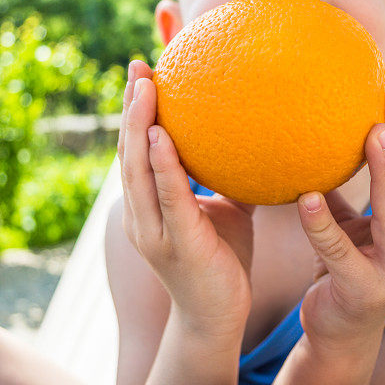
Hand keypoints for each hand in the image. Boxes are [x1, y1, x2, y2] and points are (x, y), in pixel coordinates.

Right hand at [117, 60, 255, 336]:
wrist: (218, 318)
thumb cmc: (222, 261)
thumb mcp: (227, 210)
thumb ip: (228, 177)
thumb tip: (255, 137)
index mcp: (149, 205)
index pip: (137, 150)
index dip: (136, 111)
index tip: (144, 72)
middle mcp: (141, 214)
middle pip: (128, 151)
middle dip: (131, 107)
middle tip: (139, 66)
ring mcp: (152, 230)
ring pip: (137, 170)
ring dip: (138, 125)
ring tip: (145, 86)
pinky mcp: (174, 244)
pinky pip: (167, 199)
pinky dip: (162, 165)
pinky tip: (162, 135)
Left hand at [295, 85, 384, 346]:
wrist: (339, 333)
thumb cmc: (344, 270)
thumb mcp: (352, 225)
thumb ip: (349, 190)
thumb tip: (330, 138)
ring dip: (383, 171)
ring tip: (371, 132)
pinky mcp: (364, 292)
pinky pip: (339, 254)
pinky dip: (323, 225)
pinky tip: (305, 198)